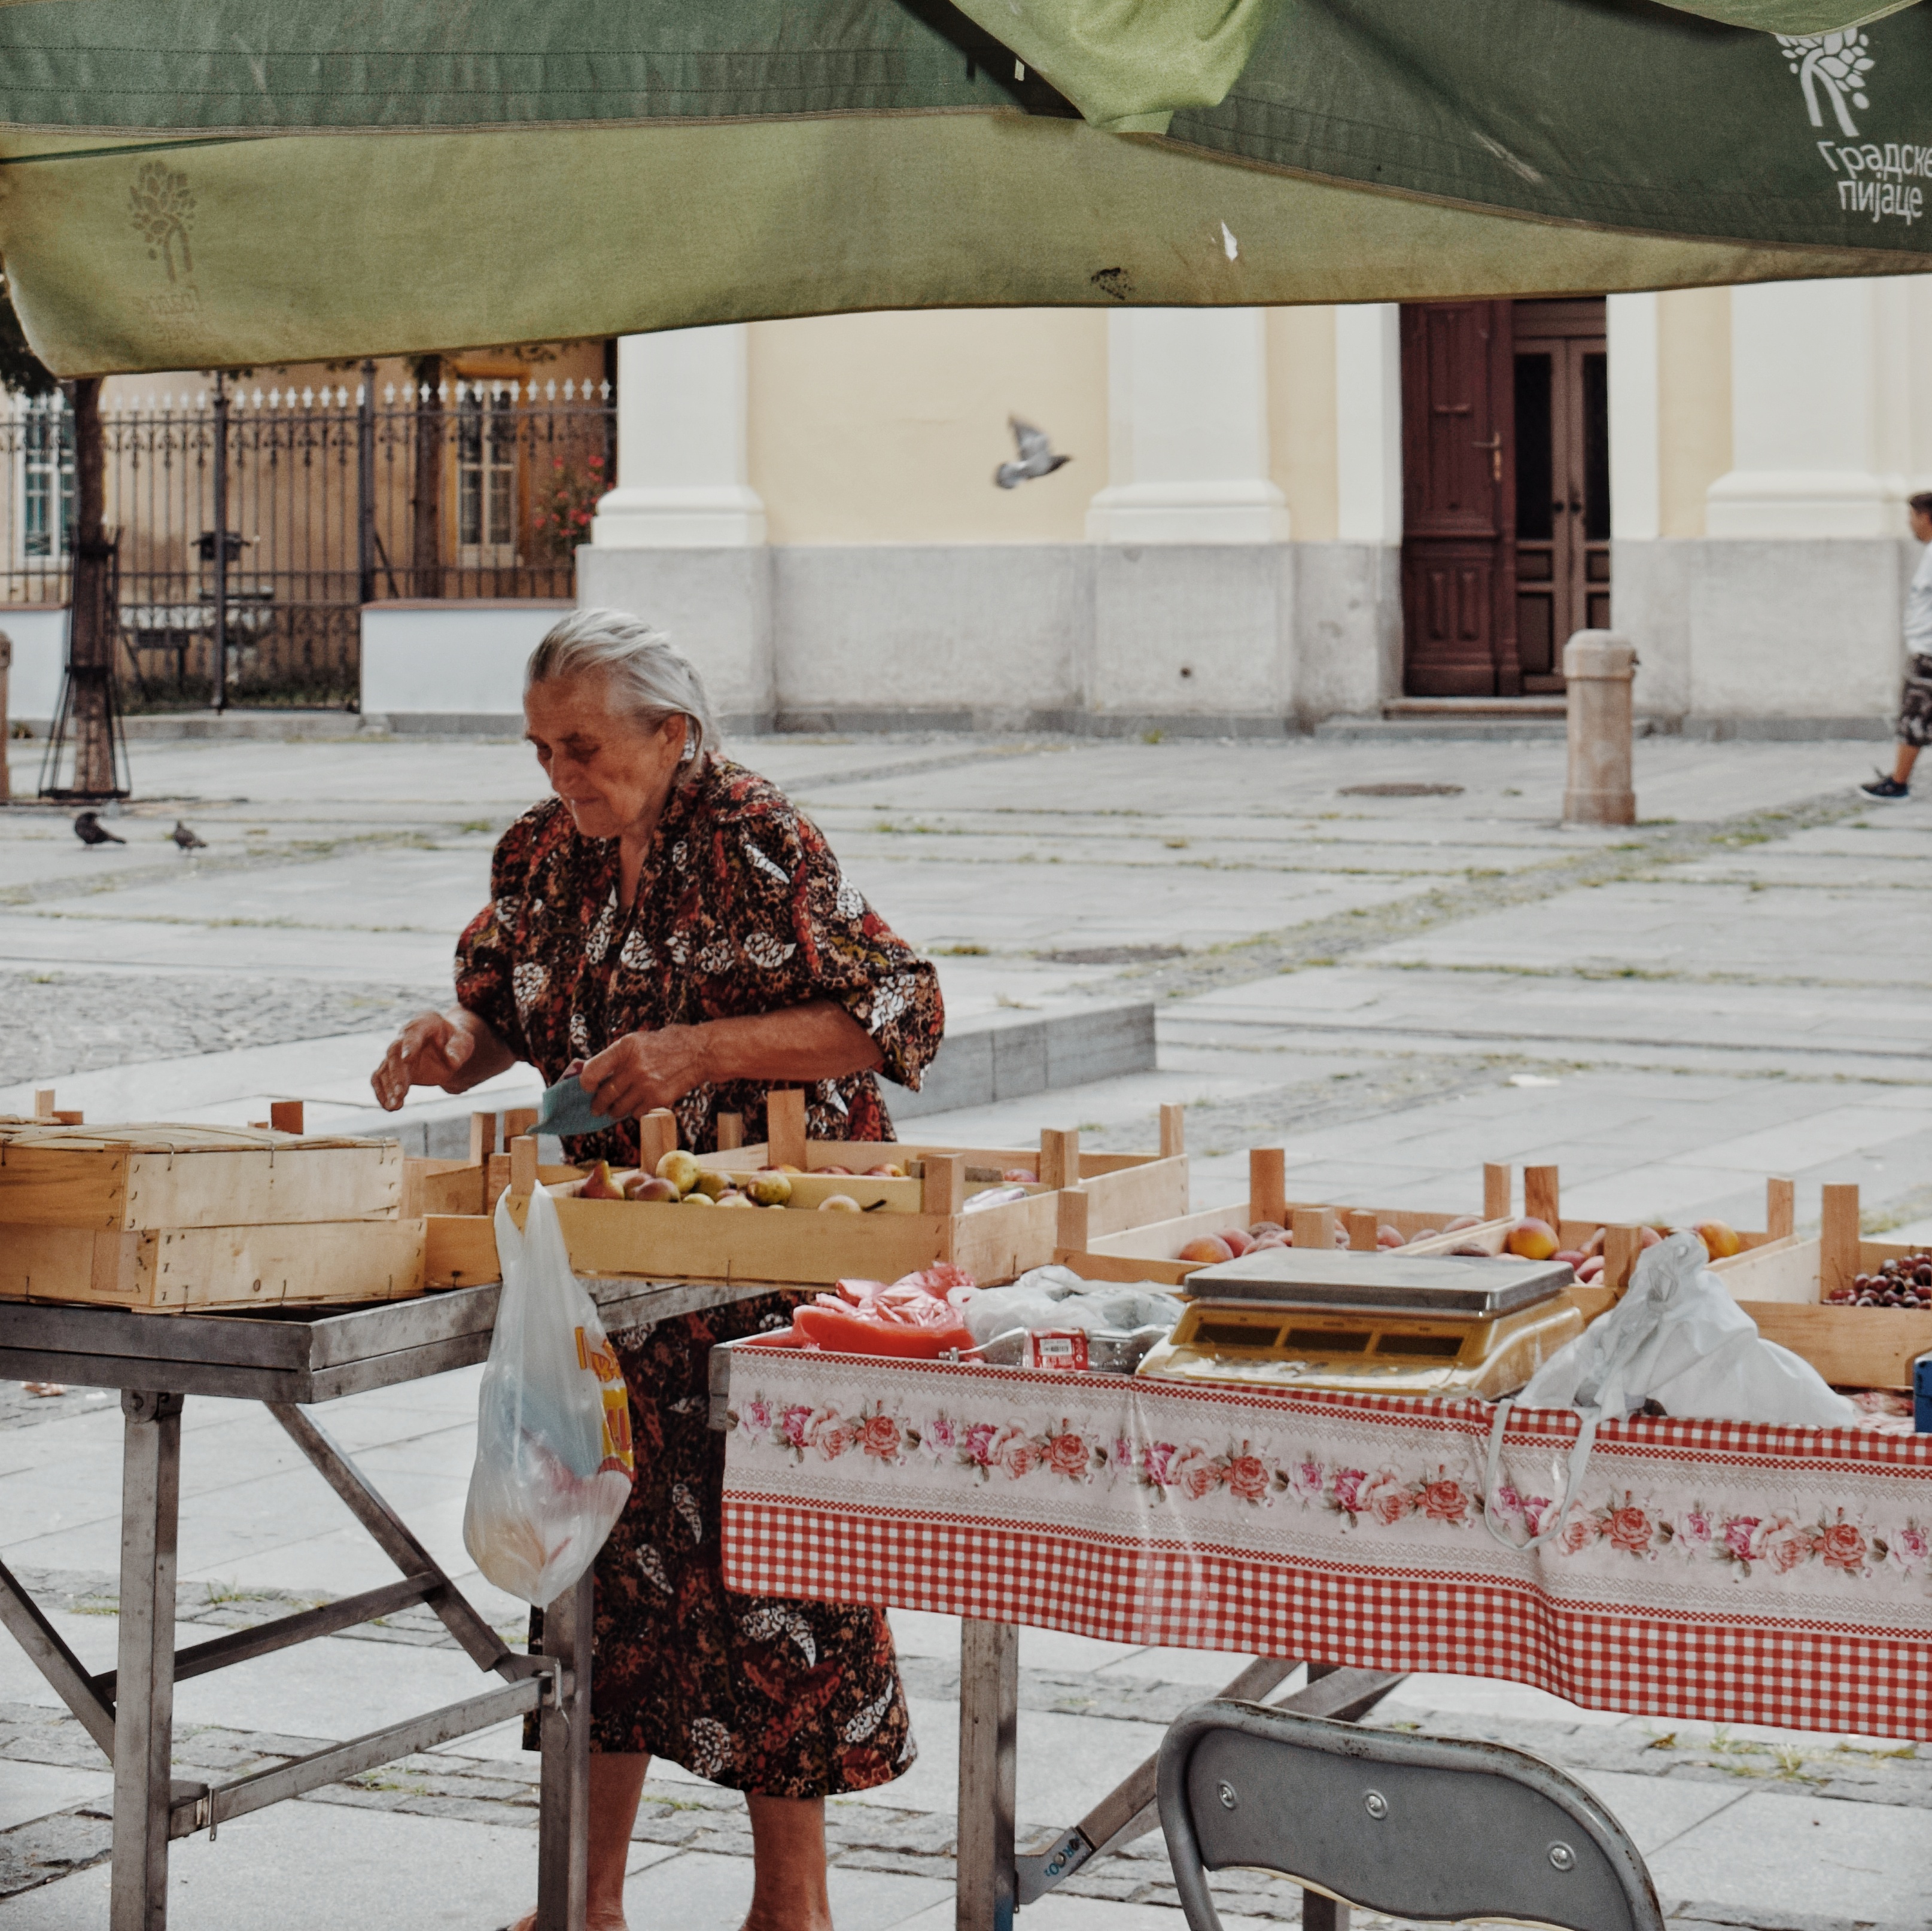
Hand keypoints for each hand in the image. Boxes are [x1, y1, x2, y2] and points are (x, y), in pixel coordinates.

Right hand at [370, 1008, 490, 1110]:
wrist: (446, 1045)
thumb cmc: (455, 1040)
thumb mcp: (464, 1041)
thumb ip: (458, 1049)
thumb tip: (452, 1061)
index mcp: (424, 1022)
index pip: (413, 1033)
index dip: (409, 1045)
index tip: (407, 1059)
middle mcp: (404, 1036)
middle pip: (394, 1053)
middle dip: (396, 1074)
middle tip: (401, 1093)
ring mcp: (396, 1052)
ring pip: (385, 1069)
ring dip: (388, 1088)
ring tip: (394, 1106)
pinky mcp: (392, 1068)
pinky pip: (380, 1079)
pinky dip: (382, 1093)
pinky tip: (389, 1107)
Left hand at [579, 1027, 709, 1120]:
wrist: (700, 1052)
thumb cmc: (669, 1043)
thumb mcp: (639, 1039)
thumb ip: (617, 1055)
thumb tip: (593, 1071)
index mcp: (626, 1047)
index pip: (592, 1071)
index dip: (585, 1083)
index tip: (587, 1087)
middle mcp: (634, 1066)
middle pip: (604, 1094)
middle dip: (598, 1104)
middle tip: (596, 1107)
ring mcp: (646, 1084)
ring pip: (619, 1108)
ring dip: (614, 1111)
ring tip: (615, 1109)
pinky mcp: (658, 1099)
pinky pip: (637, 1113)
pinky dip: (635, 1112)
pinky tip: (639, 1104)